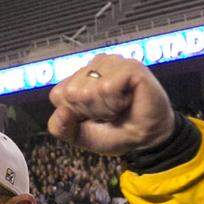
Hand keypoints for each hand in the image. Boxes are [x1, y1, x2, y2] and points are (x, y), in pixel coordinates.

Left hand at [47, 56, 174, 154]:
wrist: (146, 140)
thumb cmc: (116, 133)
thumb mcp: (80, 135)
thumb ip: (60, 127)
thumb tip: (61, 110)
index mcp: (80, 77)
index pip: (58, 95)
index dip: (74, 115)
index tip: (94, 117)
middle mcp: (95, 65)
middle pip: (72, 93)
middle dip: (90, 112)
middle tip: (111, 113)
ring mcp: (113, 63)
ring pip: (88, 91)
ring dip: (105, 109)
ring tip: (120, 107)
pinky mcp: (129, 66)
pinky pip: (107, 88)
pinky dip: (116, 103)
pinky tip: (129, 101)